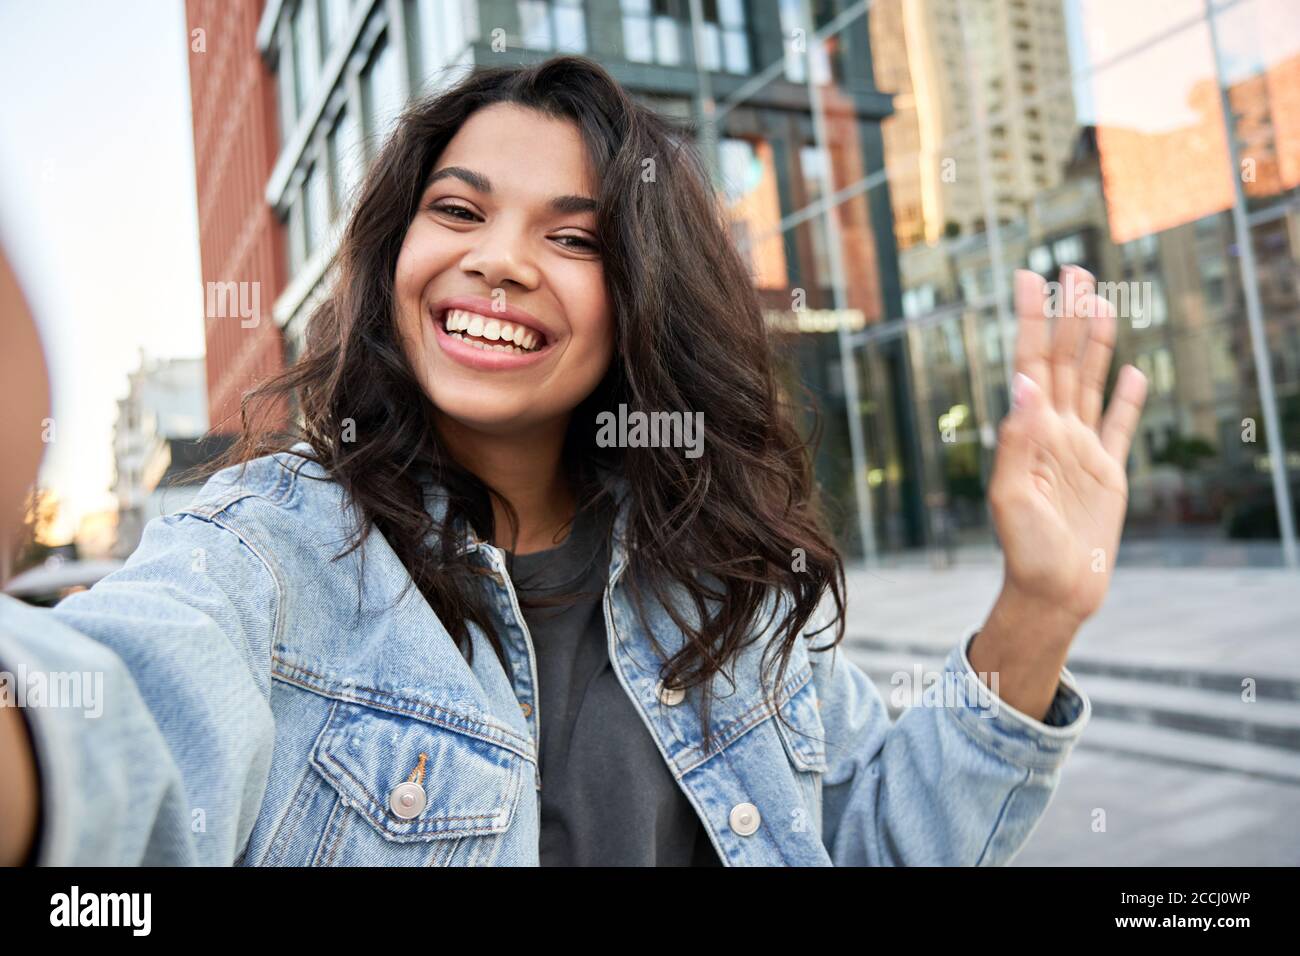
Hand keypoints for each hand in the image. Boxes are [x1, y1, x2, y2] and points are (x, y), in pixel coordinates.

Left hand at [988, 266, 1148, 629]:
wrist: (1055, 590)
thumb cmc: (1025, 548)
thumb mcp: (1012, 495)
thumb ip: (1018, 440)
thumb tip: (1024, 385)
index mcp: (1027, 433)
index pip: (1029, 364)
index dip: (1029, 321)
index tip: (1029, 278)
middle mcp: (1053, 432)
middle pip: (1062, 361)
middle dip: (1066, 315)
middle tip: (1073, 268)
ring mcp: (1081, 449)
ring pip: (1090, 382)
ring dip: (1094, 341)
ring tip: (1101, 300)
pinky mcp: (1107, 473)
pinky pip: (1118, 426)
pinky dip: (1126, 398)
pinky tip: (1130, 370)